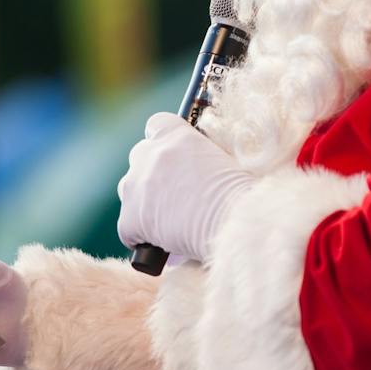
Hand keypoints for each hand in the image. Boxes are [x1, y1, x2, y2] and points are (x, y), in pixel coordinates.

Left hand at [117, 113, 255, 264]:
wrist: (235, 222)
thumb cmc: (242, 193)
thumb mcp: (224, 162)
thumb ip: (200, 160)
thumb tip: (191, 180)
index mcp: (176, 134)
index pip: (156, 125)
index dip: (164, 141)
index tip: (174, 156)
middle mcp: (151, 154)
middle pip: (140, 156)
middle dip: (153, 172)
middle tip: (175, 194)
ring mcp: (137, 185)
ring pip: (130, 190)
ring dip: (144, 201)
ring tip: (169, 221)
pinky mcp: (130, 218)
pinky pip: (128, 229)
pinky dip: (142, 237)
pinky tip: (162, 245)